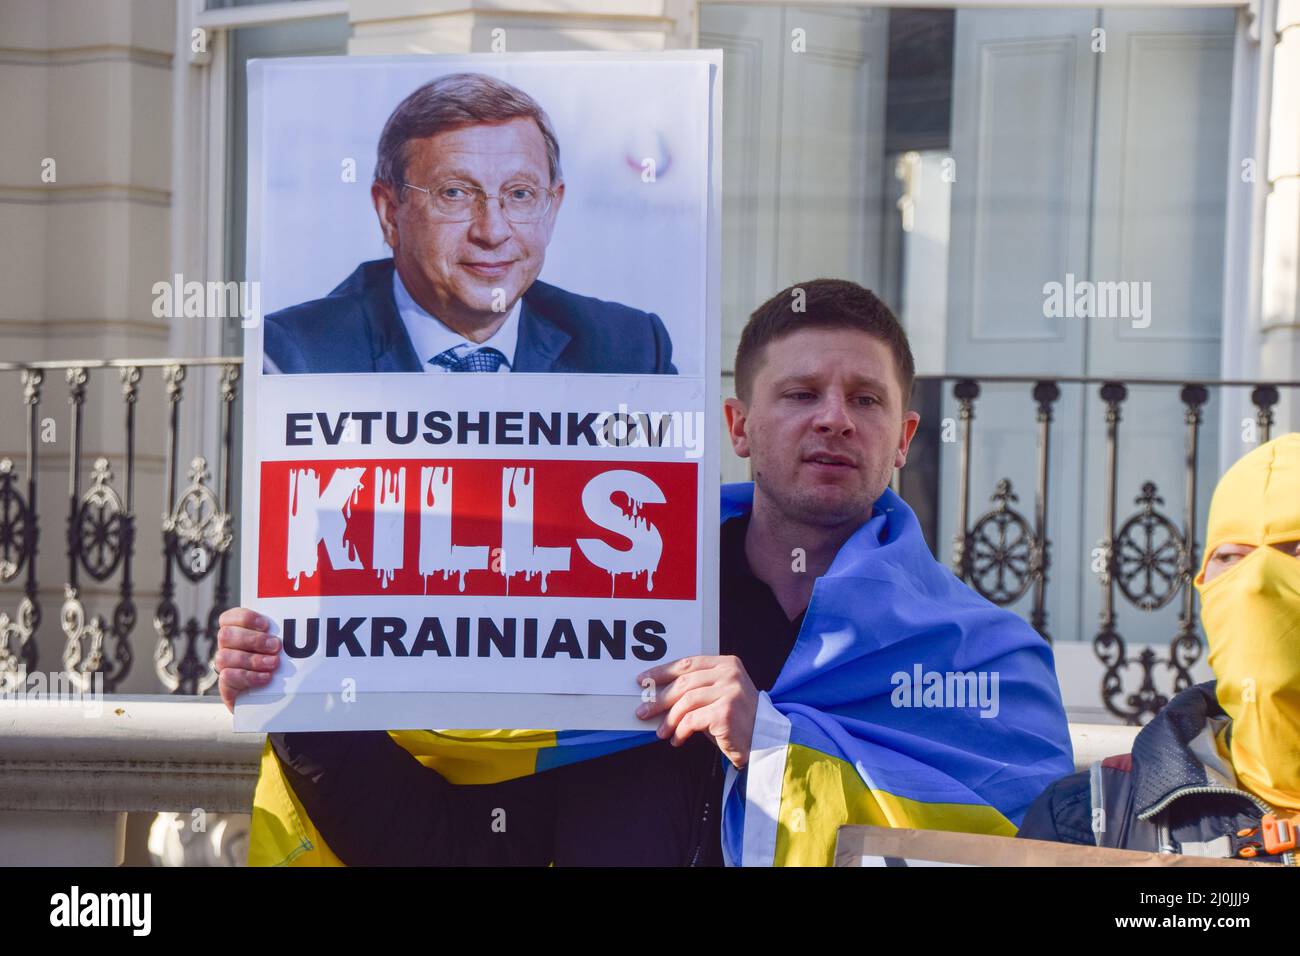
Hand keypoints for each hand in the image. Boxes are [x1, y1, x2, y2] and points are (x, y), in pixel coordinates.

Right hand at [214, 607, 279, 713]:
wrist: (277, 698)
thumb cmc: (281, 666)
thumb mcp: (281, 648)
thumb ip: (280, 635)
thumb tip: (297, 623)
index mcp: (237, 633)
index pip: (228, 618)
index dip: (245, 618)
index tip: (266, 625)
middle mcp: (227, 648)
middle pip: (225, 635)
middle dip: (253, 639)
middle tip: (276, 646)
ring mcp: (225, 668)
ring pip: (224, 657)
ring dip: (252, 659)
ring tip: (274, 663)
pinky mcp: (227, 688)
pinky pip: (227, 677)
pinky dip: (249, 676)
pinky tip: (266, 678)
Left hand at [635, 655, 758, 768]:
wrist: (766, 742)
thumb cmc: (738, 721)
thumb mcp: (719, 696)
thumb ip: (696, 689)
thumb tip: (657, 694)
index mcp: (727, 664)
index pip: (688, 663)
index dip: (662, 672)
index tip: (643, 681)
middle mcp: (730, 674)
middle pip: (684, 683)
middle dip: (659, 698)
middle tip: (643, 711)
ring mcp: (729, 692)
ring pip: (686, 702)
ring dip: (669, 719)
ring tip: (661, 731)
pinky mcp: (725, 712)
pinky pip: (692, 720)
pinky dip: (680, 731)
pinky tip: (677, 739)